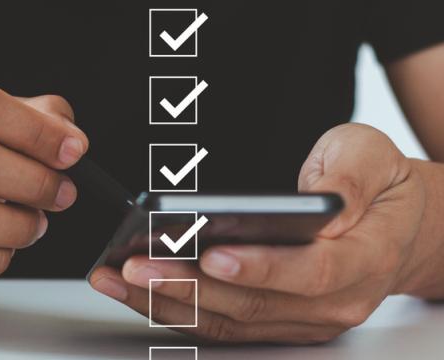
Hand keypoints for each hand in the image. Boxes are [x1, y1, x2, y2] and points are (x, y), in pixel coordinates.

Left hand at [90, 123, 425, 342]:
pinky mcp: (275, 324)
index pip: (311, 271)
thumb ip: (348, 176)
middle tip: (137, 265)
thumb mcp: (372, 157)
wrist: (398, 228)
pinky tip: (133, 289)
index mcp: (364, 258)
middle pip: (254, 304)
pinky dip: (174, 309)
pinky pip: (220, 324)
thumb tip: (319, 200)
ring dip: (167, 302)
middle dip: (188, 286)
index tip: (212, 254)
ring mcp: (303, 320)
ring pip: (229, 320)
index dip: (261, 267)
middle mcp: (334, 301)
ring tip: (117, 276)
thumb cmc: (378, 187)